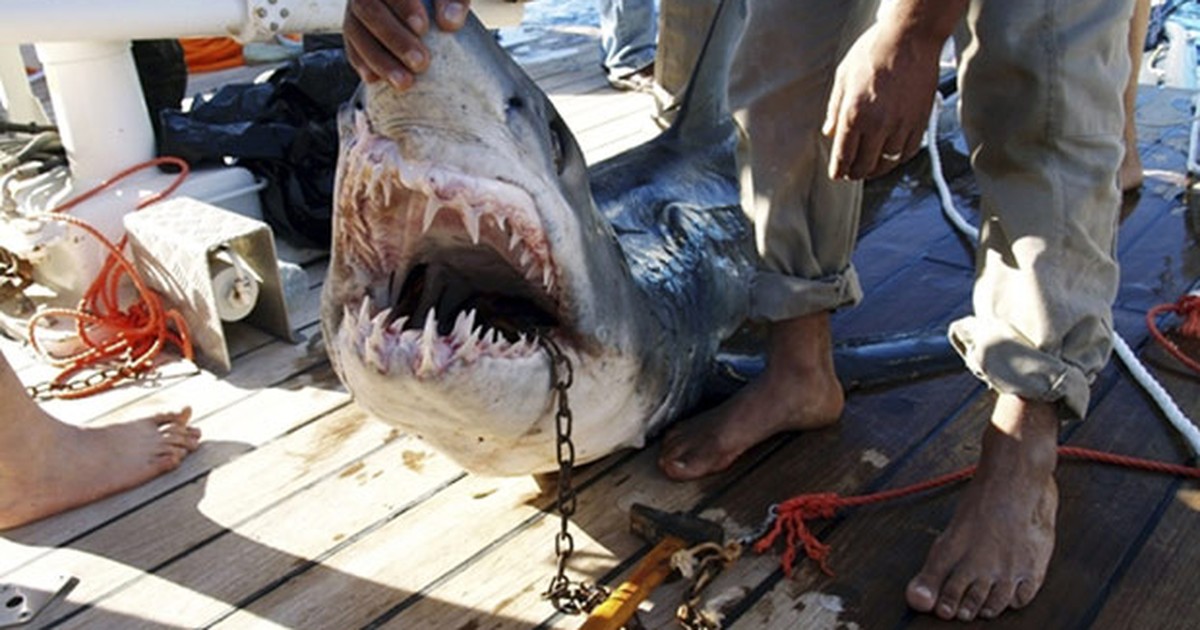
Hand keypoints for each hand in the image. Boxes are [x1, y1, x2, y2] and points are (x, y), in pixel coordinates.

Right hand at [343, 0, 471, 89]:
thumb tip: (450, 22)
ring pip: (355, 31)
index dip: (404, 6)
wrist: (426, 5)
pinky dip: (362, 63)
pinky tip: (375, 80)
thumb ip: (453, 0)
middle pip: (369, 9)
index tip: (422, 28)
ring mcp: (355, 10)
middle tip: (421, 62)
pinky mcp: (353, 31)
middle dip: (394, 38)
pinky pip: (351, 47)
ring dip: (379, 59)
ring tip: (404, 82)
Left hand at [822, 21, 943, 180]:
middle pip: (865, 166)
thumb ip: (835, 109)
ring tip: (870, 167)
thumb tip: (829, 131)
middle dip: (855, 173)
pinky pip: (908, 152)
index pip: (843, 156)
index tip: (837, 174)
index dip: (838, 170)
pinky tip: (891, 156)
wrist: (910, 39)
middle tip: (851, 173)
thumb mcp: (843, 77)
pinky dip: (898, 159)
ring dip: (876, 169)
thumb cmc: (875, 52)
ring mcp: (901, 125)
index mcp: (854, 114)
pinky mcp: (920, 122)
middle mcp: (878, 125)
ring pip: (888, 163)